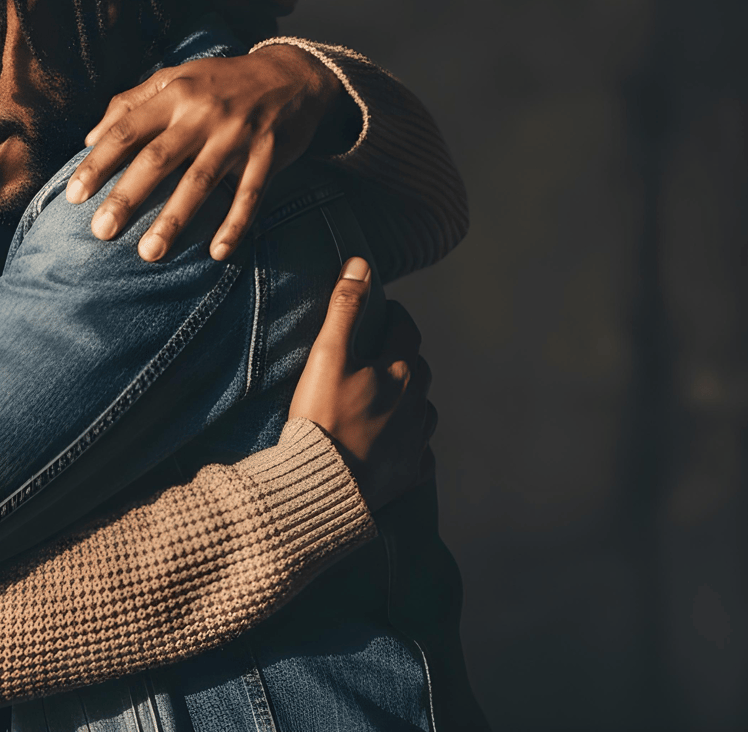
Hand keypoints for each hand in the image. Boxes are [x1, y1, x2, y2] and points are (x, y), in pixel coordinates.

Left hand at [66, 45, 354, 262]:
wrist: (290, 74)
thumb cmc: (221, 81)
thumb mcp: (176, 78)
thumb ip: (131, 103)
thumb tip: (90, 138)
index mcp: (175, 93)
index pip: (127, 130)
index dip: (98, 163)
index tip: (74, 196)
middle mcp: (203, 113)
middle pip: (158, 159)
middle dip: (128, 197)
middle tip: (101, 232)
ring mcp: (237, 135)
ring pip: (200, 181)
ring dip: (174, 219)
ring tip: (149, 252)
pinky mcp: (268, 155)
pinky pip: (250, 194)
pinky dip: (234, 224)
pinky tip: (217, 252)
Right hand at [288, 257, 437, 510]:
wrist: (323, 484)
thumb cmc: (322, 417)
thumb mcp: (327, 355)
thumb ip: (345, 308)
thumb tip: (361, 263)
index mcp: (400, 371)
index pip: (407, 330)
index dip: (396, 316)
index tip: (386, 312)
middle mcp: (416, 404)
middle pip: (419, 369)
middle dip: (405, 356)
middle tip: (382, 353)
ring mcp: (416, 441)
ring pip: (424, 410)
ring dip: (412, 400)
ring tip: (391, 398)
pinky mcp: (410, 473)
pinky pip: (420, 453)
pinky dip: (412, 444)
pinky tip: (399, 445)